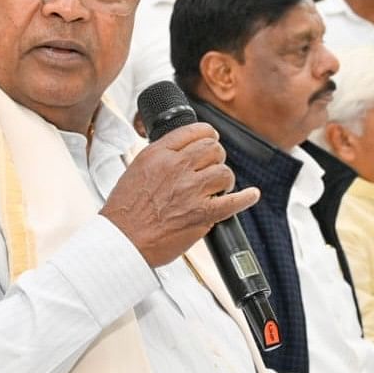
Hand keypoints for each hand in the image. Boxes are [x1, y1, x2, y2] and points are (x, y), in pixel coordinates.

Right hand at [101, 123, 259, 267]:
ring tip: (220, 187)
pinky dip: (246, 198)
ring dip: (225, 179)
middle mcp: (176, 167)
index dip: (208, 134)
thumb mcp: (135, 170)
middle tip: (214, 167)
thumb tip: (180, 154)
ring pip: (224, 172)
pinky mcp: (201, 214)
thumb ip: (159, 159)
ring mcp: (190, 190)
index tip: (211, 139)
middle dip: (217, 157)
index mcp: (158, 155)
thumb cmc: (124, 212)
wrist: (122, 241)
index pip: (193, 132)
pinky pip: (233, 202)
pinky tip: (251, 195)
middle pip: (213, 149)